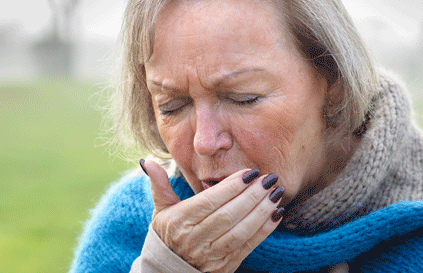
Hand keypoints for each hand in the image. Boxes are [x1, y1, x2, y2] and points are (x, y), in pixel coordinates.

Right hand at [140, 159, 283, 272]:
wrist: (170, 271)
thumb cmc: (168, 235)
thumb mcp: (161, 210)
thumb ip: (159, 184)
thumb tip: (147, 161)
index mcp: (179, 221)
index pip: (209, 201)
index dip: (232, 187)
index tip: (250, 173)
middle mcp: (195, 239)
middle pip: (228, 215)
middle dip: (252, 196)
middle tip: (269, 179)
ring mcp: (211, 254)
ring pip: (240, 231)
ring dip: (261, 211)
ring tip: (276, 193)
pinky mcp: (225, 265)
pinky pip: (248, 246)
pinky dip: (265, 230)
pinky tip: (276, 213)